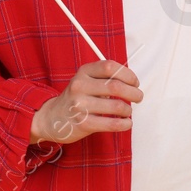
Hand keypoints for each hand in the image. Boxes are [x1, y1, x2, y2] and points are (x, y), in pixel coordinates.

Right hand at [28, 59, 142, 144]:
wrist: (52, 118)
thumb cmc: (76, 99)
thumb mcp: (85, 81)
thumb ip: (105, 78)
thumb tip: (132, 82)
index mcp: (83, 72)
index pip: (110, 67)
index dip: (128, 74)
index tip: (135, 82)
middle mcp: (80, 86)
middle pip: (115, 86)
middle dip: (133, 93)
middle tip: (138, 97)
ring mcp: (80, 105)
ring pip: (116, 106)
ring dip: (128, 110)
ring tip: (127, 111)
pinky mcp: (83, 123)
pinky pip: (111, 124)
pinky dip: (124, 124)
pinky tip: (126, 123)